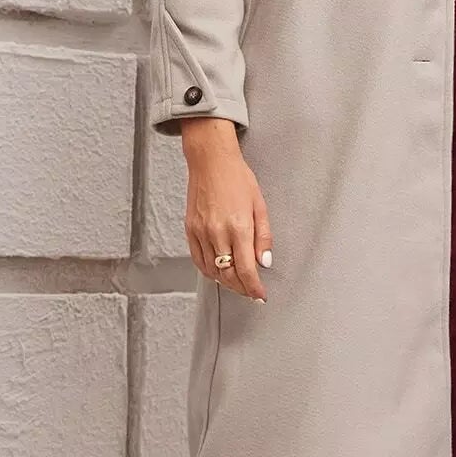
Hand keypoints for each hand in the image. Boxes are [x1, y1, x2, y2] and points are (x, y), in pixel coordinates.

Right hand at [181, 125, 271, 302]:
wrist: (211, 161)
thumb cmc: (237, 178)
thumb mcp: (259, 205)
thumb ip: (263, 237)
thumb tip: (265, 261)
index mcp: (238, 227)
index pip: (246, 270)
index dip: (254, 288)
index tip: (260, 295)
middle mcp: (218, 232)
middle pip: (228, 275)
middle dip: (241, 288)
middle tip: (251, 291)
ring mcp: (201, 232)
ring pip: (212, 270)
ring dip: (226, 281)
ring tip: (237, 282)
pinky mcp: (190, 230)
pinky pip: (198, 260)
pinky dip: (209, 271)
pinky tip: (218, 271)